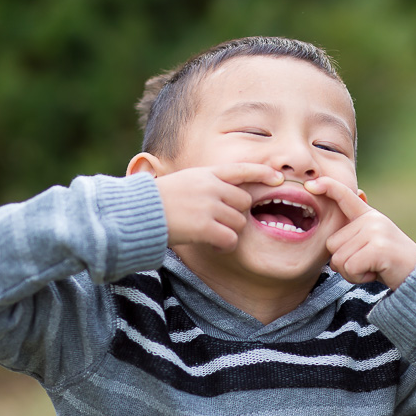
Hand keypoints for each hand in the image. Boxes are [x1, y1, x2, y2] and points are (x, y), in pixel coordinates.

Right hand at [155, 163, 282, 251]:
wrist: (137, 214)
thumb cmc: (156, 200)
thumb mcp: (183, 181)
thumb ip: (205, 184)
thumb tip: (226, 191)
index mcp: (205, 174)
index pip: (241, 169)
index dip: (262, 173)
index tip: (278, 178)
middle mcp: (211, 187)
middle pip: (244, 203)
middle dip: (236, 215)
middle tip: (218, 223)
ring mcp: (209, 206)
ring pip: (239, 223)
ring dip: (228, 231)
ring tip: (209, 233)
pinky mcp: (205, 227)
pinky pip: (230, 240)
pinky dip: (223, 246)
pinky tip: (211, 245)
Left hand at [305, 177, 415, 289]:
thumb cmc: (387, 262)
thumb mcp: (371, 240)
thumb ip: (354, 232)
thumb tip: (345, 215)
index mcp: (368, 215)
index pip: (344, 195)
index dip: (327, 187)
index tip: (310, 185)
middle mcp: (371, 219)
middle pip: (331, 244)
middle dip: (344, 261)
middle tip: (366, 263)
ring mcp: (375, 231)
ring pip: (338, 259)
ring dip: (351, 272)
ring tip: (371, 268)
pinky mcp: (377, 248)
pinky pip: (349, 268)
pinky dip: (358, 278)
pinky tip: (374, 273)